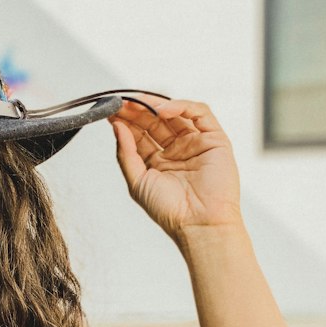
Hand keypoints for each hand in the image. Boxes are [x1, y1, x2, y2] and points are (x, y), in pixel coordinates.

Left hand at [109, 97, 242, 241]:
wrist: (198, 224)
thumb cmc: (170, 211)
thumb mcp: (137, 181)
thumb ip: (126, 153)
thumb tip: (116, 127)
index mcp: (158, 162)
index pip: (139, 134)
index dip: (126, 121)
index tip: (110, 111)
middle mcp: (177, 150)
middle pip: (155, 121)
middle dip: (137, 110)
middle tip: (120, 102)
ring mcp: (195, 143)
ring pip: (175, 114)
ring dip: (155, 105)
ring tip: (137, 102)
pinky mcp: (215, 139)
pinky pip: (200, 113)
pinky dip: (181, 106)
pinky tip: (162, 109)